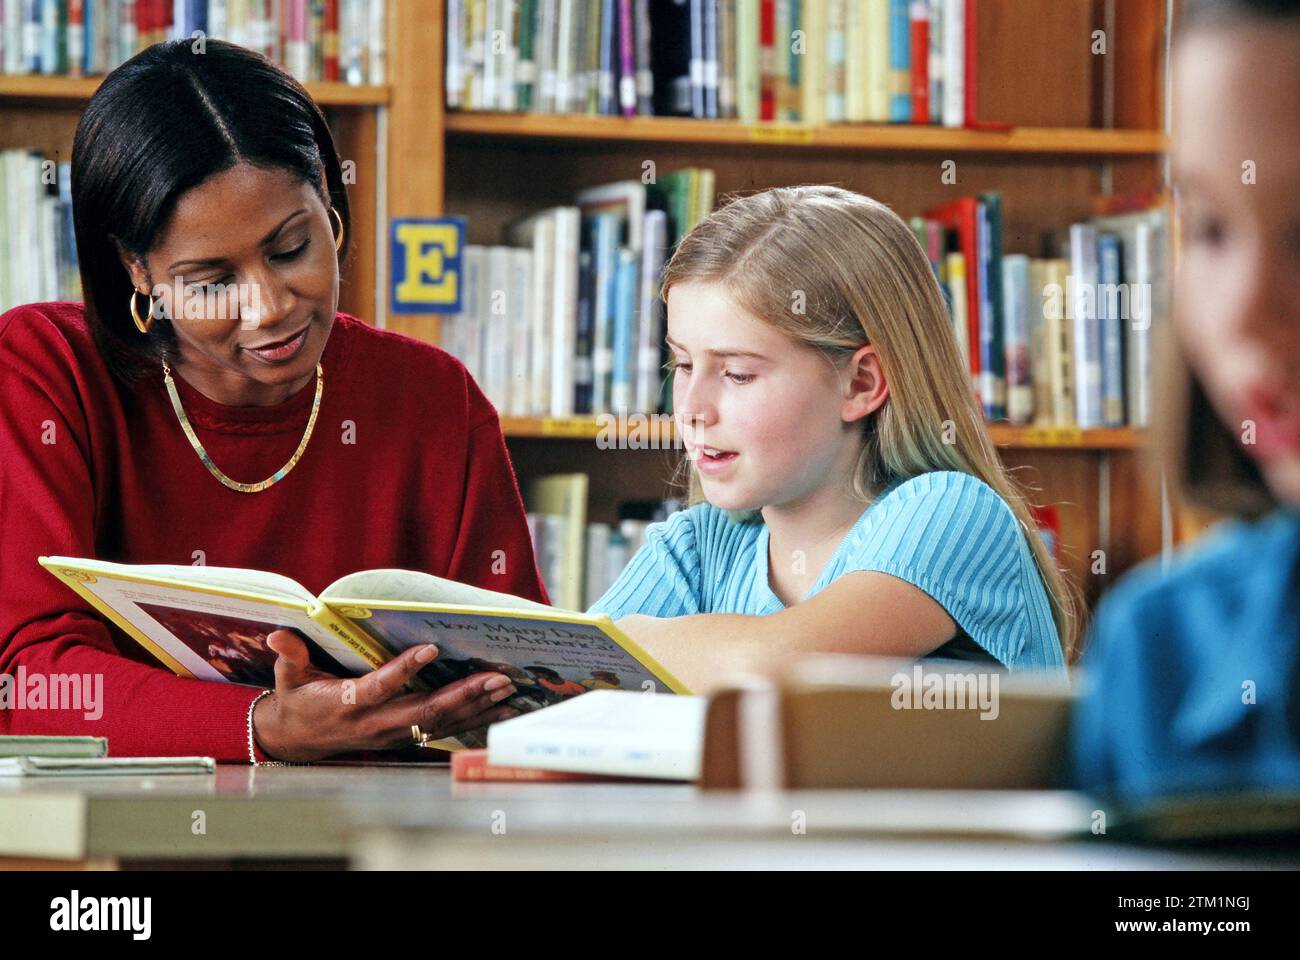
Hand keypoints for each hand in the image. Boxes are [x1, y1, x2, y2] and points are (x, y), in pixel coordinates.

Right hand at [251, 629, 519, 760]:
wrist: (298, 740)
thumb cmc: (298, 700)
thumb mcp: (288, 677)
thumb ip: (290, 654)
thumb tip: (279, 632)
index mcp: (347, 704)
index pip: (378, 687)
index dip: (403, 670)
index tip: (430, 648)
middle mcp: (376, 723)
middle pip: (424, 711)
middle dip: (463, 694)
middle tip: (496, 677)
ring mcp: (394, 735)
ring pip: (441, 723)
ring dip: (477, 706)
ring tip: (508, 690)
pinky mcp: (405, 739)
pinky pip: (445, 730)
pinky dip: (475, 719)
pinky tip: (500, 709)